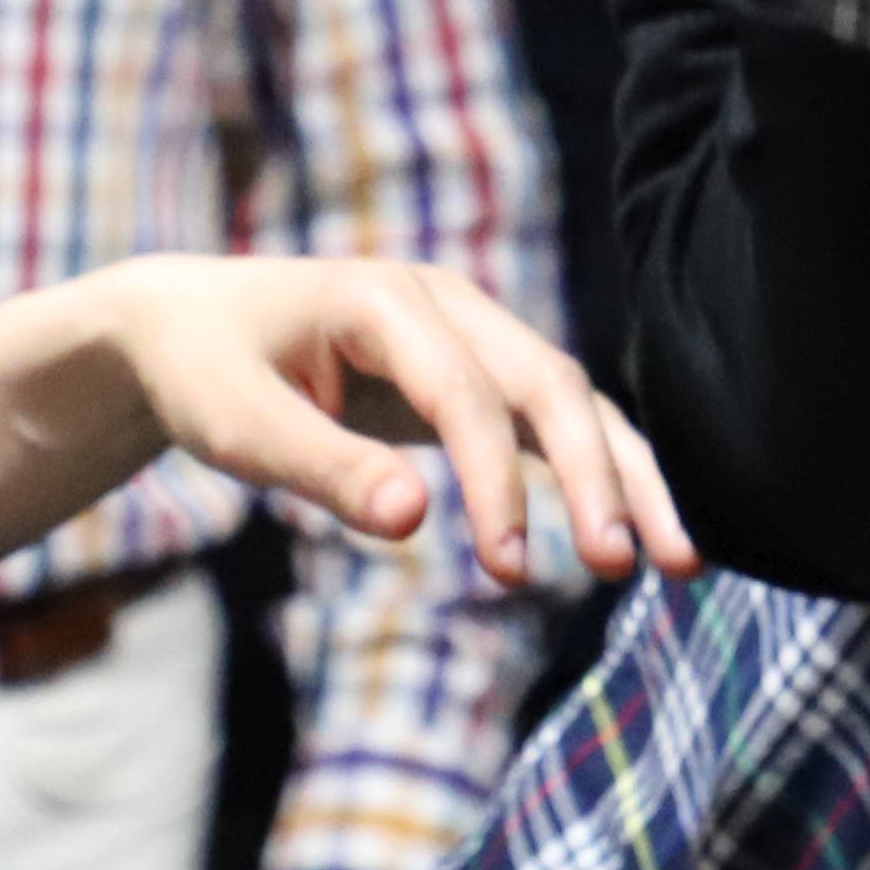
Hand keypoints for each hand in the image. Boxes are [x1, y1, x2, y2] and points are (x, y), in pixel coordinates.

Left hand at [86, 254, 694, 586]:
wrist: (189, 325)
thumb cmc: (207, 372)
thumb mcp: (236, 423)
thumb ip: (321, 467)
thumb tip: (412, 521)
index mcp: (385, 298)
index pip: (465, 393)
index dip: (495, 482)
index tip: (507, 571)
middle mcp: (447, 304)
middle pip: (549, 383)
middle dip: (598, 475)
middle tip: (622, 565)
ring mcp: (471, 335)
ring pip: (571, 401)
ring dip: (625, 478)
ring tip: (679, 563)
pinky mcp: (476, 376)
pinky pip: (553, 423)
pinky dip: (598, 474)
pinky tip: (637, 535)